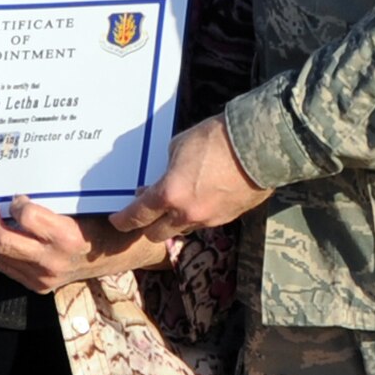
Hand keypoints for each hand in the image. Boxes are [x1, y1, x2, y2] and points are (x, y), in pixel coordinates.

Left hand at [0, 195, 164, 292]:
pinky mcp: (40, 286)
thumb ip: (54, 198)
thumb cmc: (102, 221)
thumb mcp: (84, 204)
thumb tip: (23, 180)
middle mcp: (52, 260)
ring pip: (0, 258)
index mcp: (66, 236)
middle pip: (4, 241)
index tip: (17, 195)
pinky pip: (6, 270)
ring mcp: (44, 277)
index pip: (25, 216)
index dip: (16, 202)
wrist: (120, 253)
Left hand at [111, 115, 271, 243]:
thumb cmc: (215, 140)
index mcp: (169, 194)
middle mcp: (186, 214)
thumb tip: (166, 177)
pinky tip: (200, 197)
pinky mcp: (228, 219)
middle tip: (146, 210)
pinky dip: (196, 214)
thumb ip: (167, 167)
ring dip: (174, 220)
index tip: (117, 221)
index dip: (123, 220)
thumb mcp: (179, 146)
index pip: (138, 215)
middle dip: (148, 225)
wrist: (257, 147)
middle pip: (157, 233)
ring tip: (176, 202)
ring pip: (181, 229)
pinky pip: (204, 222)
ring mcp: (209, 220)